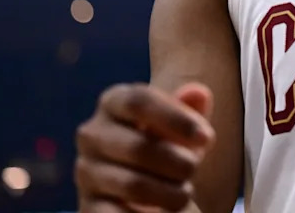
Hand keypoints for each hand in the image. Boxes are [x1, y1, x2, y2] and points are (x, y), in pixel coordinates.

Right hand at [76, 82, 215, 211]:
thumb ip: (190, 109)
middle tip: (194, 169)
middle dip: (178, 162)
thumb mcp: (181, 125)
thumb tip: (198, 94)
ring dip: (169, 193)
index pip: (139, 101)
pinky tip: (164, 212)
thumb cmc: (166, 144)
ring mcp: (86, 171)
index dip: (176, 118)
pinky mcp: (87, 206)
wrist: (142, 185)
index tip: (207, 138)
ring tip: (184, 193)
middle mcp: (92, 134)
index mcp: (114, 102)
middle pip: (138, 146)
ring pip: (133, 185)